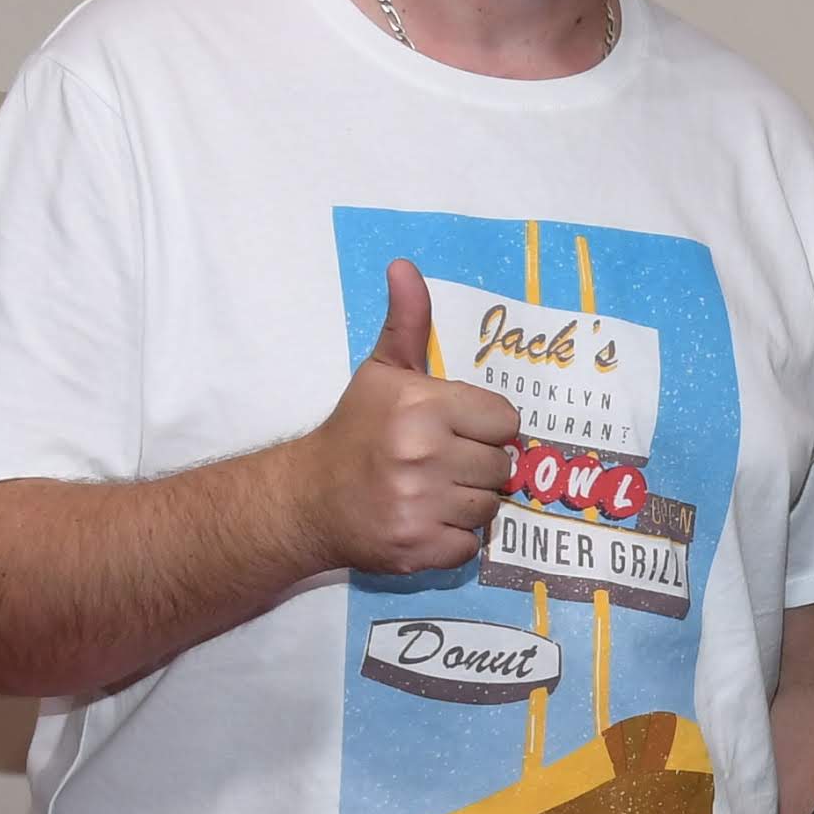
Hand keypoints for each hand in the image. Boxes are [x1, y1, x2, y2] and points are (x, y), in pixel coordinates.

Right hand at [296, 259, 522, 575]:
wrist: (307, 498)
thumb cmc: (356, 429)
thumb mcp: (382, 371)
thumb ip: (408, 320)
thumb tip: (405, 265)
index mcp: (422, 407)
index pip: (505, 420)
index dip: (485, 427)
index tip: (456, 429)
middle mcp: (422, 455)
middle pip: (502, 467)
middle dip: (477, 466)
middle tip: (441, 463)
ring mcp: (419, 505)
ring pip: (489, 508)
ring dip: (467, 503)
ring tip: (432, 491)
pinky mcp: (417, 547)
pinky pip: (470, 546)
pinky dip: (453, 539)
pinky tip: (424, 519)